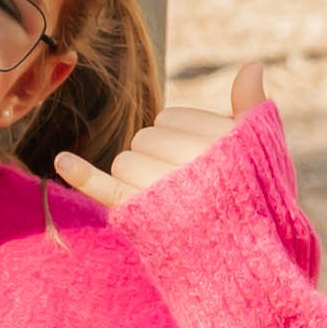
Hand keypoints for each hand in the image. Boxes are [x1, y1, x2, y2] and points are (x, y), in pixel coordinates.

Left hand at [57, 64, 273, 210]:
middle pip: (144, 139)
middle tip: (183, 182)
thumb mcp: (264, 150)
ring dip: (135, 176)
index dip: (180, 135)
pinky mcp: (144, 218)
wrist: (246, 262)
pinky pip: (106, 189)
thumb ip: (251, 106)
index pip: (171, 118)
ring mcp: (165, 192)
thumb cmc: (256, 198)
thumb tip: (251, 65)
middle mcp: (193, 164)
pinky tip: (62, 160)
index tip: (200, 159)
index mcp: (222, 142)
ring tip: (166, 198)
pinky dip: (82, 174)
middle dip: (156, 154)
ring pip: (124, 163)